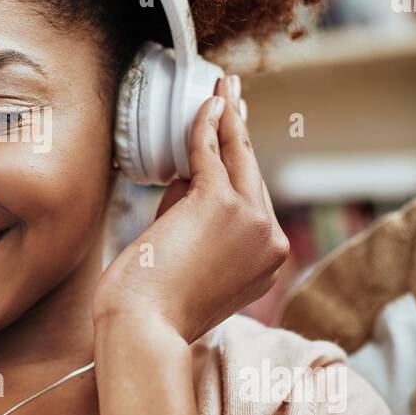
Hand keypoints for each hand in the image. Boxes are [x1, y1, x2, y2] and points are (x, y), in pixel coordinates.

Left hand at [92, 75, 289, 342]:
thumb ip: (199, 221)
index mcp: (269, 262)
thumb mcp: (194, 262)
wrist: (144, 328)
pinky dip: (206, 124)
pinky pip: (211, 152)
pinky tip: (206, 102)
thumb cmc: (155, 305)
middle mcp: (271, 242)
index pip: (255, 202)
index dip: (243, 165)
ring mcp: (252, 221)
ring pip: (239, 157)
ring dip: (228, 116)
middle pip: (253, 174)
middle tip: (234, 97)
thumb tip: (188, 175)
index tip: (238, 138)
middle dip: (241, 132)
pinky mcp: (221, 203)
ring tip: (224, 86)